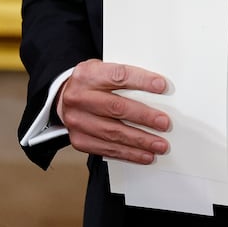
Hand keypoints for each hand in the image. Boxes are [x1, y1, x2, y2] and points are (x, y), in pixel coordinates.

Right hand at [56, 58, 170, 163]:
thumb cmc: (90, 85)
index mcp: (87, 75)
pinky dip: (130, 154)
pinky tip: (145, 155)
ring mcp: (77, 121)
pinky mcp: (79, 140)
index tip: (162, 86)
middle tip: (164, 123)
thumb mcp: (102, 71)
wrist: (63, 100)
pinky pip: (108, 149)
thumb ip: (124, 79)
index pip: (117, 76)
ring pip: (113, 133)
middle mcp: (78, 98)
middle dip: (144, 117)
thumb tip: (158, 89)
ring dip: (140, 140)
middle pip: (116, 108)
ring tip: (160, 144)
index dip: (141, 81)